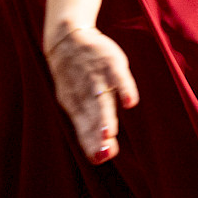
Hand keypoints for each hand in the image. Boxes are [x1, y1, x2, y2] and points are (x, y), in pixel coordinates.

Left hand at [45, 26, 138, 162]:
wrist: (66, 39)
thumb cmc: (75, 77)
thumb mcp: (76, 100)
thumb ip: (89, 124)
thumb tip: (101, 153)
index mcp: (75, 104)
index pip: (83, 127)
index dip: (91, 142)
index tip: (100, 159)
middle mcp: (84, 93)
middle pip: (92, 116)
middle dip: (98, 134)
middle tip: (104, 153)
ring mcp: (96, 76)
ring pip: (101, 99)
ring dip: (105, 116)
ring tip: (110, 134)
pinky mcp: (110, 61)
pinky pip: (118, 76)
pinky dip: (124, 89)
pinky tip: (130, 103)